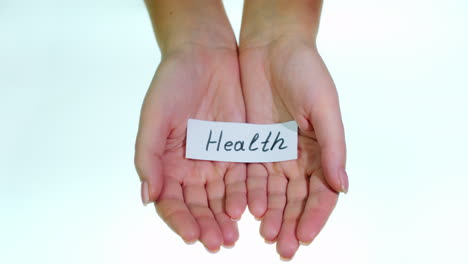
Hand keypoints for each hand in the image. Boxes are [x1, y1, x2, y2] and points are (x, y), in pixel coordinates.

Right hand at [134, 44, 245, 251]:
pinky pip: (243, 178)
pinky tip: (248, 209)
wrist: (205, 54)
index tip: (192, 235)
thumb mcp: (155, 117)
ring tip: (232, 234)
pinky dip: (245, 195)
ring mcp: (217, 160)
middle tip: (217, 242)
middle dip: (206, 226)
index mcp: (167, 164)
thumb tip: (146, 197)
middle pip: (198, 206)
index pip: (171, 202)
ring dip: (225, 218)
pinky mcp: (240, 150)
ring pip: (221, 198)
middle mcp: (192, 168)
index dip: (180, 221)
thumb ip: (148, 156)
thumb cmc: (173, 82)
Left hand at [239, 33, 347, 258]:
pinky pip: (251, 175)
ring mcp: (275, 152)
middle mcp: (299, 156)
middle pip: (297, 199)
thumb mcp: (324, 107)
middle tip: (283, 248)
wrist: (272, 47)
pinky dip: (252, 195)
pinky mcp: (252, 145)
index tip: (305, 236)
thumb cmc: (305, 72)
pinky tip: (249, 212)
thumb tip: (343, 186)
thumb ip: (333, 147)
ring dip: (272, 216)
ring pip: (274, 193)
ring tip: (266, 236)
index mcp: (321, 149)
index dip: (315, 215)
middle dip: (291, 223)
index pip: (322, 192)